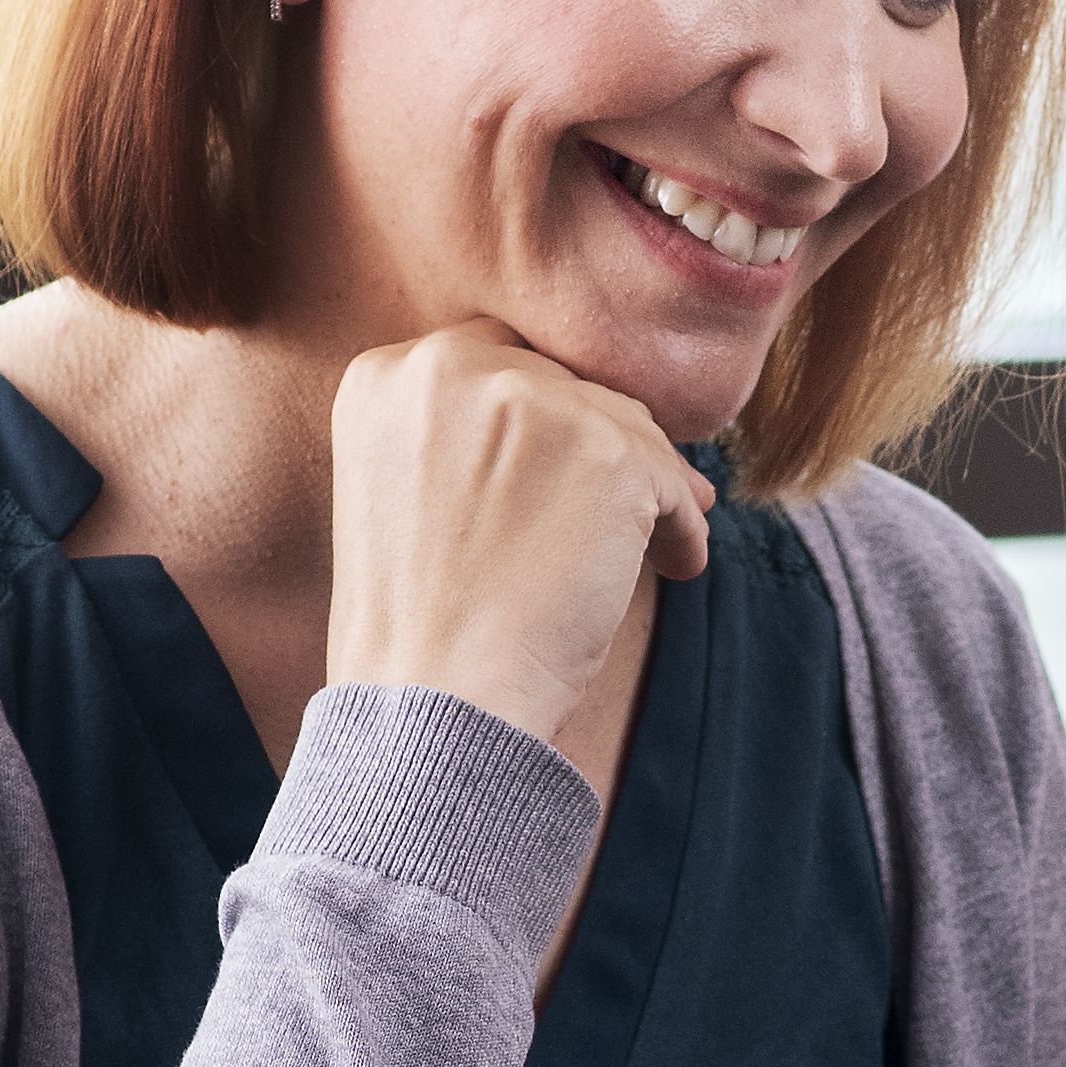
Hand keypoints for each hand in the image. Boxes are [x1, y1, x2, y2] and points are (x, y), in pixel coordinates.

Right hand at [320, 322, 707, 759]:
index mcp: (384, 377)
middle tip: (620, 510)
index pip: (493, 366)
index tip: (557, 475)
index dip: (537, 421)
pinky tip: (675, 569)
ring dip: (645, 487)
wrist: (430, 699)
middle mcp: (448, 367)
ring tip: (653, 549)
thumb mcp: (401, 495)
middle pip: (563, 386)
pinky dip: (681, 529)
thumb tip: (588, 419)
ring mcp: (530, 402)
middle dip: (597, 447)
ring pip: (623, 426)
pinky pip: (670, 479)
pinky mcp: (603, 449)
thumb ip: (463, 438)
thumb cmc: (417, 628)